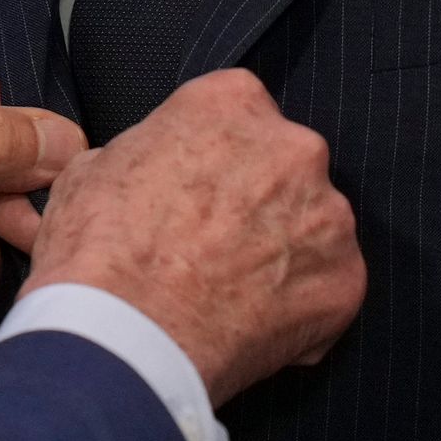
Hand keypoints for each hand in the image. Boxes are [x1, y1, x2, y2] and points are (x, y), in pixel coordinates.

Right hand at [24, 70, 362, 401]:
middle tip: (213, 241)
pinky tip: (250, 323)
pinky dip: (298, 305)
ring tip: (229, 290)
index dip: (215, 154)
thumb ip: (149, 152)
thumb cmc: (100, 252)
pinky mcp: (346, 280)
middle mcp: (294, 148)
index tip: (198, 185)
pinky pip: (327, 286)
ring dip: (282, 251)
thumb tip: (155, 172)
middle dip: (258, 198)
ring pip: (313, 227)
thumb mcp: (95, 168)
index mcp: (231, 103)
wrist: (124, 337)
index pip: (239, 112)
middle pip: (286, 166)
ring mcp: (329, 217)